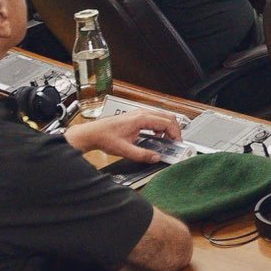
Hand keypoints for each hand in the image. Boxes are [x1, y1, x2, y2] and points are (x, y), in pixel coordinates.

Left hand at [67, 110, 182, 160]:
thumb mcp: (124, 150)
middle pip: (168, 116)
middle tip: (176, 142)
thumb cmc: (105, 137)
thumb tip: (156, 157)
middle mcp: (142, 113)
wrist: (93, 133)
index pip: (166, 123)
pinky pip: (155, 117)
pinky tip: (156, 135)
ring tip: (167, 140)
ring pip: (162, 116)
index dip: (175, 133)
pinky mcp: (137, 116)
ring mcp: (139, 113)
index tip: (177, 143)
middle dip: (175, 129)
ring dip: (168, 127)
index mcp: (141, 119)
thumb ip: (142, 155)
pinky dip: (161, 126)